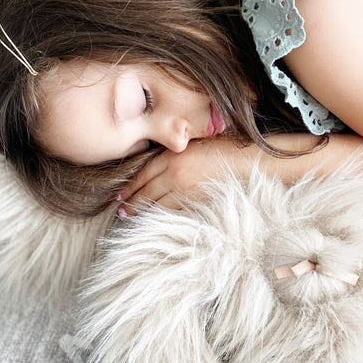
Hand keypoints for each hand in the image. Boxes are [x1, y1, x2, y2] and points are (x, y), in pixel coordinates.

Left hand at [117, 137, 257, 216]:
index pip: (143, 175)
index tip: (120, 195)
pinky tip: (156, 218)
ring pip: (157, 205)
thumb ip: (172, 153)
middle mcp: (174, 174)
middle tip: (121, 211)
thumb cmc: (219, 147)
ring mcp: (184, 190)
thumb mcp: (190, 143)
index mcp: (171, 157)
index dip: (130, 187)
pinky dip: (162, 215)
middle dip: (132, 203)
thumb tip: (154, 166)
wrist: (242, 160)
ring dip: (143, 212)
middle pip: (147, 192)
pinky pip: (173, 211)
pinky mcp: (195, 201)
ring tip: (132, 217)